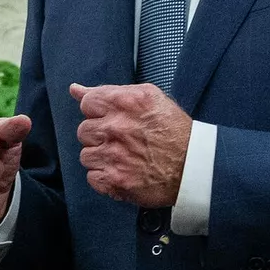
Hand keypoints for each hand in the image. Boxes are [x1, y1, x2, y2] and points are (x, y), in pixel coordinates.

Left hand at [71, 82, 190, 206]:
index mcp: (125, 103)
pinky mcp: (114, 180)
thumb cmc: (174, 131)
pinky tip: (122, 171)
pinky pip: (92, 177)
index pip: (87, 102)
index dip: (98, 112)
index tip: (110, 120)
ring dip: (101, 157)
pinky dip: (105, 177)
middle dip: (99, 136)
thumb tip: (75, 89)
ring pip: (86, 155)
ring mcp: (114, 155)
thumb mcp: (149, 98)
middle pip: (84, 130)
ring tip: (124, 158)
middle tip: (121, 141)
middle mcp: (117, 127)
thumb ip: (110, 92)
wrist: (194, 167)